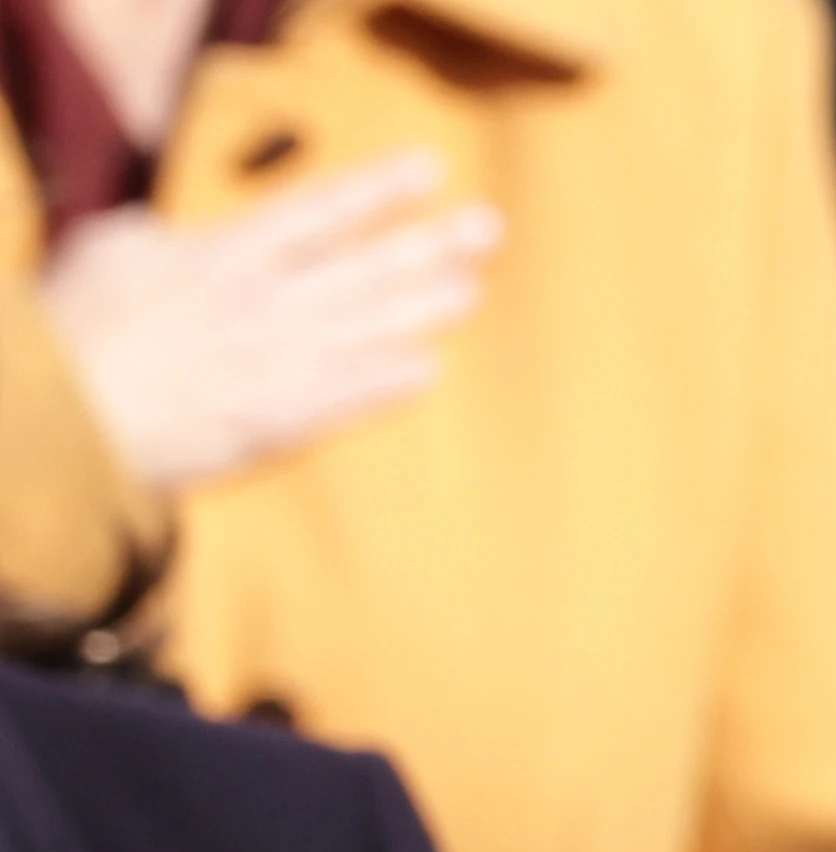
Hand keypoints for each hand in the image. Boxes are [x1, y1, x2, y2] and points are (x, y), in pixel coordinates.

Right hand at [42, 160, 494, 497]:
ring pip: (368, 329)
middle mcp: (265, 305)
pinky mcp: (276, 422)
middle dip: (430, 245)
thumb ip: (157, 240)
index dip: (378, 189)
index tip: (430, 168)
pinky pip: (347, 400)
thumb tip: (176, 238)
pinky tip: (428, 372)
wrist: (71, 418)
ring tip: (470, 291)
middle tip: (488, 227)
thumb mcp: (109, 255)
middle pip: (363, 269)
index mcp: (222, 254)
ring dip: (423, 309)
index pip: (316, 210)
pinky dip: (388, 385)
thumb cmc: (74, 330)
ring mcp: (277, 364)